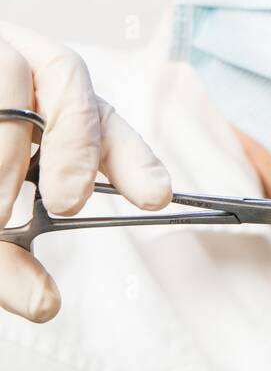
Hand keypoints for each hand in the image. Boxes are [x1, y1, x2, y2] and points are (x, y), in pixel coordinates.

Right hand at [0, 22, 171, 320]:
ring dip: (9, 143)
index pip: (104, 118)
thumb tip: (44, 306)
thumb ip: (5, 265)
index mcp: (42, 104)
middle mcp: (14, 64)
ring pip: (10, 68)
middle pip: (67, 72)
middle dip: (77, 140)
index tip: (156, 198)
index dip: (133, 156)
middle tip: (66, 202)